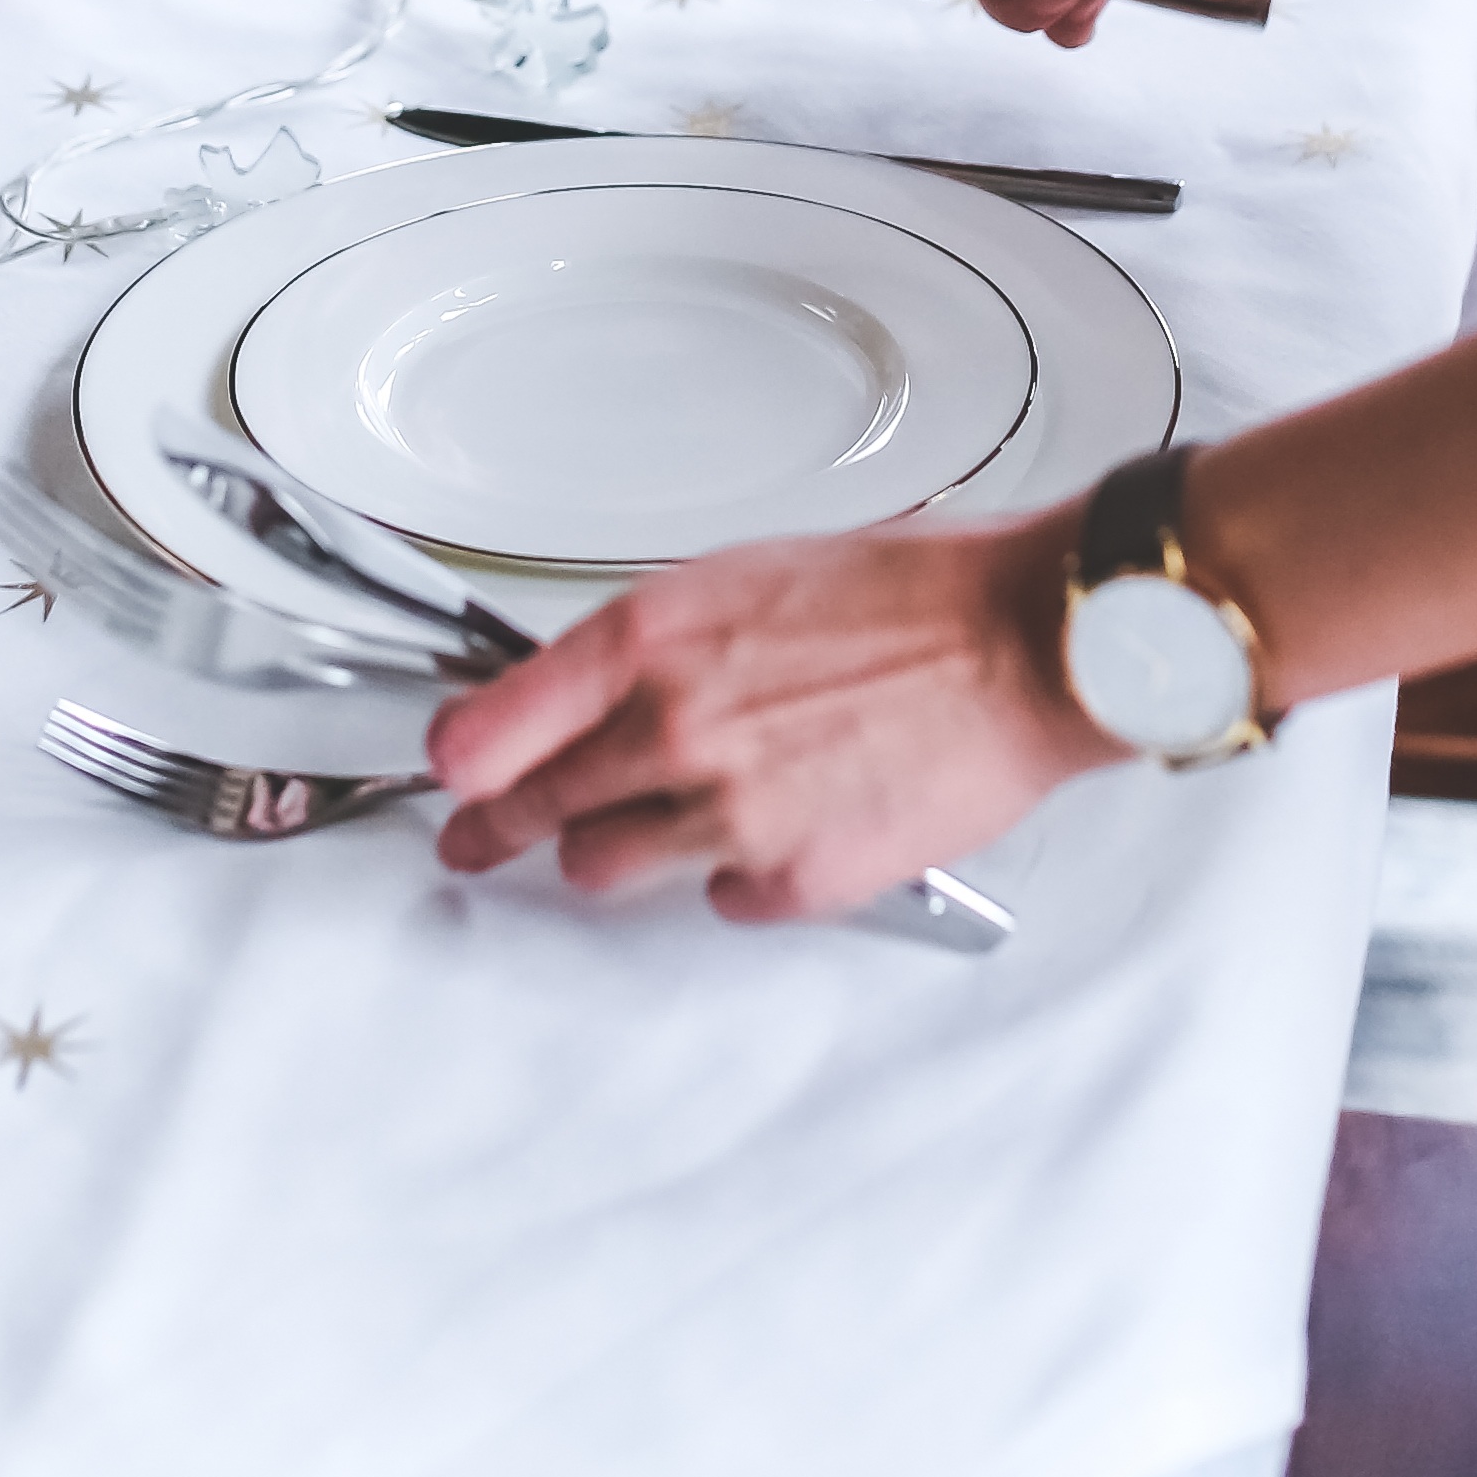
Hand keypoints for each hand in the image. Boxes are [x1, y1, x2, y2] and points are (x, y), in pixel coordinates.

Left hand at [429, 513, 1120, 919]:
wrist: (1024, 645)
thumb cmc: (911, 596)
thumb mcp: (745, 579)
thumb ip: (654, 645)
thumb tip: (592, 688)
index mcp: (650, 639)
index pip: (489, 728)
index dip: (458, 761)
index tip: (452, 773)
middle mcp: (673, 730)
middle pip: (533, 810)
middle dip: (497, 827)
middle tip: (477, 841)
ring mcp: (729, 814)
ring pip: (604, 868)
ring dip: (613, 849)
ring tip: (648, 824)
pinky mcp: (791, 880)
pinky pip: (717, 897)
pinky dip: (732, 870)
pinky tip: (772, 826)